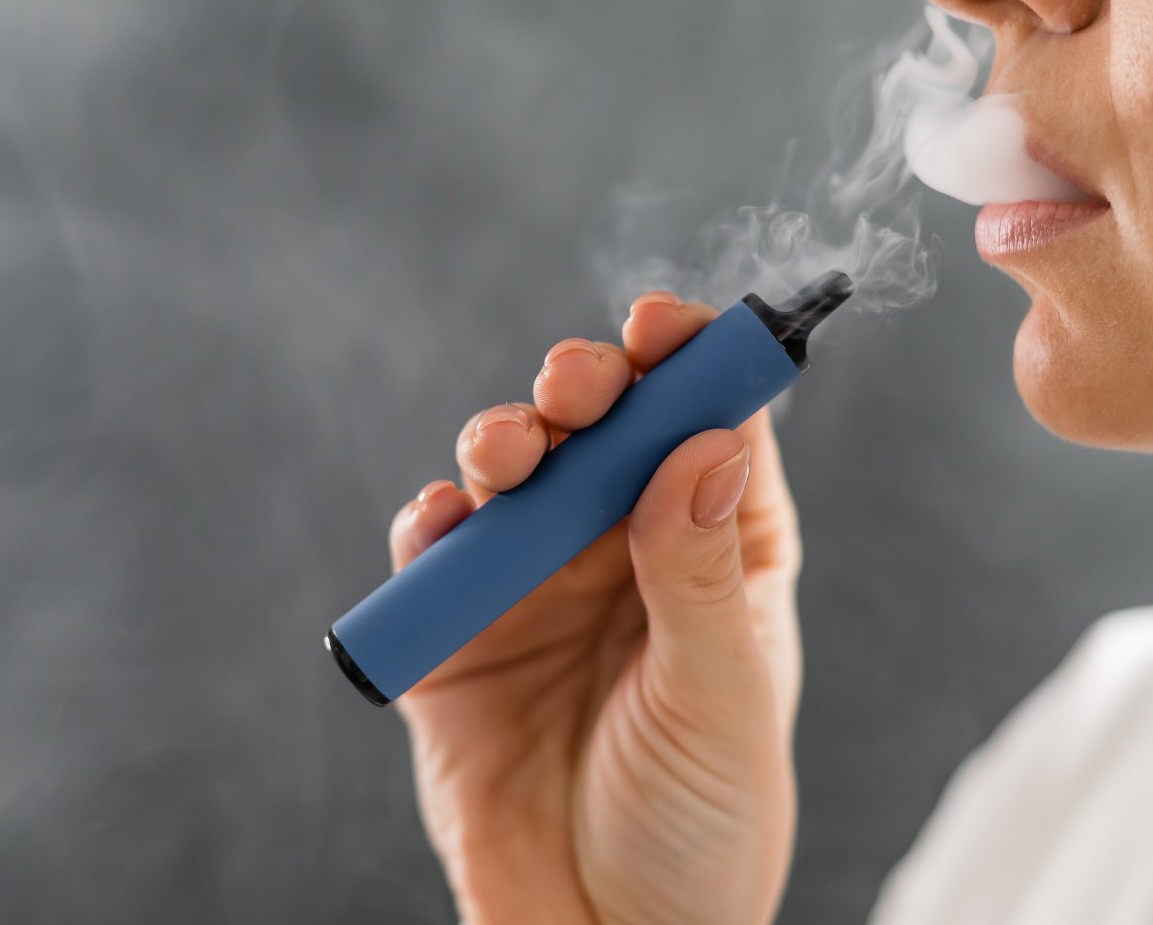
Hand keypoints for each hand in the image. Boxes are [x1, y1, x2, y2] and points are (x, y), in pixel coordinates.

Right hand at [389, 291, 802, 924]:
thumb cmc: (702, 827)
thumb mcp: (720, 700)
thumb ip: (703, 577)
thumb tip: (706, 443)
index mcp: (717, 551)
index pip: (709, 427)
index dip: (691, 363)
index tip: (666, 325)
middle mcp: (626, 551)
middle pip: (604, 430)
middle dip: (585, 387)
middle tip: (576, 384)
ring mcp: (538, 586)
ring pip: (515, 475)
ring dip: (505, 442)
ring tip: (510, 455)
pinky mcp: (458, 635)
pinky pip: (437, 555)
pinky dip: (433, 525)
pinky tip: (447, 520)